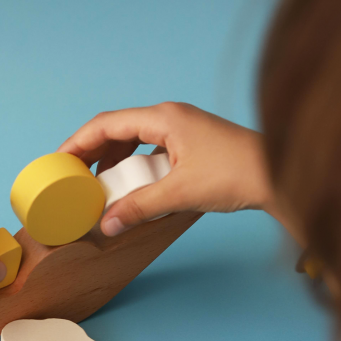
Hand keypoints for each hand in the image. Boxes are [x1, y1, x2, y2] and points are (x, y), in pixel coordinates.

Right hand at [58, 102, 273, 235]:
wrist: (281, 175)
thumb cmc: (238, 174)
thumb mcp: (180, 193)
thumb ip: (139, 207)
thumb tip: (106, 224)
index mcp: (163, 117)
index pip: (106, 123)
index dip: (78, 141)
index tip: (59, 159)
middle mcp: (170, 116)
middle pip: (117, 128)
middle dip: (92, 150)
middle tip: (72, 174)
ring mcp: (181, 127)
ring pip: (133, 137)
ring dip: (113, 158)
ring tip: (99, 182)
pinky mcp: (190, 141)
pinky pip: (150, 147)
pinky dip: (134, 163)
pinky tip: (132, 182)